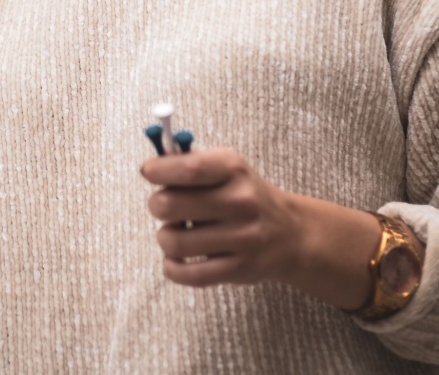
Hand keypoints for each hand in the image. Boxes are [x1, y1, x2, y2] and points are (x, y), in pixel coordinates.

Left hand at [140, 148, 380, 309]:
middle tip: (165, 207)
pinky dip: (172, 267)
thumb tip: (149, 167)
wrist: (290, 233)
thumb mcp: (226, 168)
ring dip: (165, 238)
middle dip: (157, 206)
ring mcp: (242, 237)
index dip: (158, 170)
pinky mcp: (238, 269)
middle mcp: (240, 202)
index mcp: (233, 169)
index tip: (148, 172)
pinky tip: (177, 259)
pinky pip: (187, 274)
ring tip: (176, 233)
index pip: (187, 168)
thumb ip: (188, 163)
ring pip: (173, 242)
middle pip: (170, 205)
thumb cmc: (244, 195)